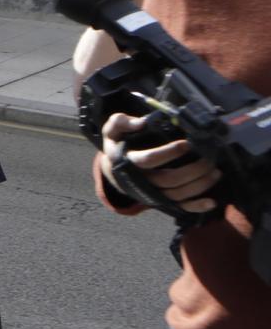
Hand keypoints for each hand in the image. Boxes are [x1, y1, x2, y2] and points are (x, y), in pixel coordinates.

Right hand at [99, 111, 221, 213]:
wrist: (113, 170)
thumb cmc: (119, 146)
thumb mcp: (112, 131)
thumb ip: (121, 122)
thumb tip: (141, 123)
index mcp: (128, 162)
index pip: (149, 159)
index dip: (169, 152)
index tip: (187, 144)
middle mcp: (141, 181)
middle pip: (170, 179)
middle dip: (193, 170)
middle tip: (209, 159)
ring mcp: (152, 193)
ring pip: (178, 194)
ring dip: (199, 184)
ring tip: (215, 172)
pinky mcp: (160, 200)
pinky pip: (179, 207)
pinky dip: (196, 206)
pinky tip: (212, 202)